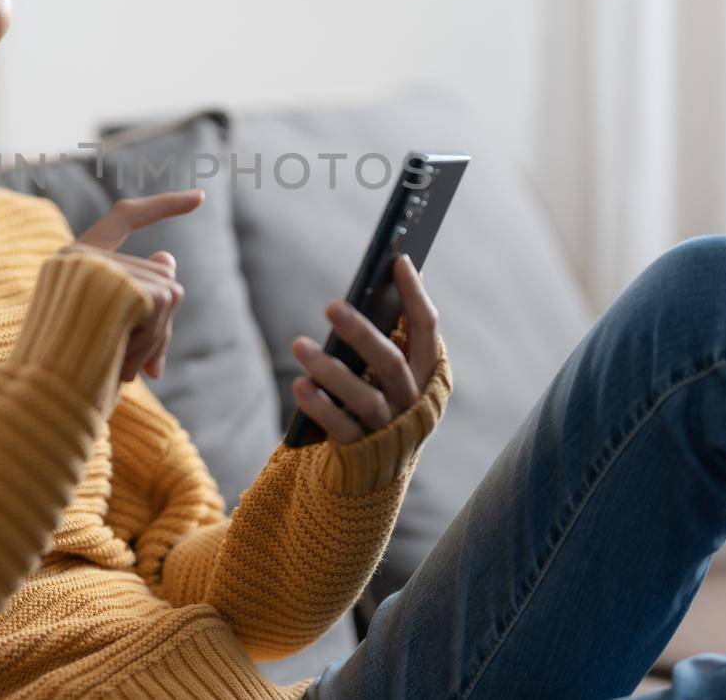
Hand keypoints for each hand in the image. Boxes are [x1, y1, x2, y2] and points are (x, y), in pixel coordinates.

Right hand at [64, 189, 203, 381]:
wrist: (36, 399)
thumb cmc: (69, 372)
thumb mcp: (108, 333)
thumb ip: (138, 296)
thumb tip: (169, 258)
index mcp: (73, 259)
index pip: (124, 217)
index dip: (162, 206)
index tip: (200, 197)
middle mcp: (79, 254)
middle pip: (159, 273)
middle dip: (161, 326)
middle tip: (148, 372)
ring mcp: (93, 265)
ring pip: (168, 289)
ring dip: (156, 338)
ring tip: (123, 371)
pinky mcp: (110, 281)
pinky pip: (164, 302)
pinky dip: (155, 339)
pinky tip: (123, 366)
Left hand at [288, 253, 440, 443]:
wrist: (378, 464)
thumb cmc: (382, 396)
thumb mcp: (393, 366)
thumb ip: (394, 331)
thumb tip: (392, 272)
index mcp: (426, 372)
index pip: (427, 329)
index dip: (415, 296)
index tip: (398, 261)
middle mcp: (412, 398)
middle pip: (390, 362)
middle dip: (361, 332)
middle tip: (331, 305)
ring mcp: (389, 426)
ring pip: (363, 397)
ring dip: (329, 369)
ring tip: (298, 344)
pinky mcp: (362, 450)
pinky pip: (341, 427)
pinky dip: (320, 406)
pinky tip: (300, 385)